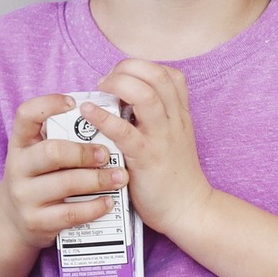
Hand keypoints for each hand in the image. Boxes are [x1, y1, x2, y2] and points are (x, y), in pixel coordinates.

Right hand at [0, 93, 129, 250]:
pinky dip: (94, 207)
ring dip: (98, 180)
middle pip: (52, 152)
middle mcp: (18, 167)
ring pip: (66, 184)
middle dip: (85, 152)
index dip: (48, 104)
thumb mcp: (38, 156)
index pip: (26, 114)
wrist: (13, 222)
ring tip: (120, 177)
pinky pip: (71, 213)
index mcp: (20, 143)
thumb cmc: (38, 179)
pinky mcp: (37, 221)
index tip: (75, 103)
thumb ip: (62, 140)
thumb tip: (105, 120)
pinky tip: (109, 202)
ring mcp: (25, 196)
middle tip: (107, 154)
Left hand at [78, 60, 213, 239]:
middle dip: (127, 69)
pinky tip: (88, 112)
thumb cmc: (175, 177)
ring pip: (145, 94)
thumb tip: (123, 105)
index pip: (169, 74)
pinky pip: (124, 130)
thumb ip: (156, 120)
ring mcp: (161, 138)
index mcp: (180, 115)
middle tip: (106, 82)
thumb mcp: (174, 140)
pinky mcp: (146, 158)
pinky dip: (102, 116)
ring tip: (100, 90)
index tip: (123, 77)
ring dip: (117, 84)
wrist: (189, 209)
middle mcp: (174, 121)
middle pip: (156, 75)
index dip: (142, 67)